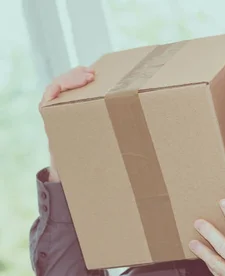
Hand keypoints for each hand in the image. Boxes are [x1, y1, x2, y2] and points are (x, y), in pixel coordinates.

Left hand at [39, 66, 95, 181]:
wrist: (67, 169)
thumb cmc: (69, 167)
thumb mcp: (65, 165)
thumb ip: (62, 165)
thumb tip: (60, 174)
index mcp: (51, 121)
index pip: (51, 95)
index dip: (65, 85)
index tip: (84, 81)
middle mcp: (54, 113)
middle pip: (58, 86)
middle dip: (73, 77)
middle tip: (91, 75)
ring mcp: (64, 109)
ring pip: (66, 87)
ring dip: (78, 77)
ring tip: (93, 73)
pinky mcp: (73, 108)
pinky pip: (75, 91)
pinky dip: (83, 84)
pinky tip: (95, 80)